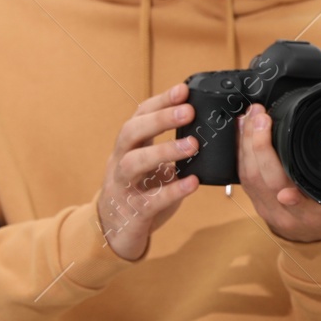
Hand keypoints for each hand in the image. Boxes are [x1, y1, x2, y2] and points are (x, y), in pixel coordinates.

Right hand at [96, 83, 200, 260]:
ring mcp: (123, 186)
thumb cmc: (140, 192)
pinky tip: (192, 183)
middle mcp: (121, 162)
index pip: (139, 116)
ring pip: (133, 164)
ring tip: (192, 145)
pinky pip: (150, 200)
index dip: (159, 101)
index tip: (183, 89)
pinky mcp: (133, 212)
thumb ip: (171, 147)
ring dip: (162, 151)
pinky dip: (172, 190)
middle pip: (131, 132)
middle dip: (159, 119)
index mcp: (129, 148)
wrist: (114, 232)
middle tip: (188, 111)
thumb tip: (206, 126)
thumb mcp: (152, 164)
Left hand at [236, 102, 320, 242]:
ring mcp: (267, 208)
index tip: (288, 194)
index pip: (302, 211)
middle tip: (262, 118)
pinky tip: (242, 129)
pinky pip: (243, 175)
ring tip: (251, 116)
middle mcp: (287, 216)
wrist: (317, 236)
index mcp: (314, 219)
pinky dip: (240, 149)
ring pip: (250, 178)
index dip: (294, 202)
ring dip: (246, 143)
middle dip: (260, 149)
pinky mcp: (255, 199)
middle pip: (266, 185)